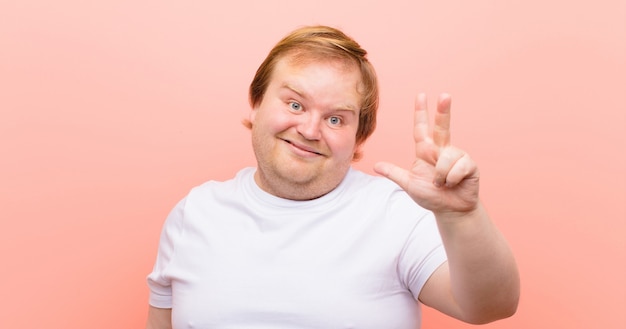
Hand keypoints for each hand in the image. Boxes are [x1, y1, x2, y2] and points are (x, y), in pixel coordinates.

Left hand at [374, 93, 479, 214]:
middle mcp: (441, 150)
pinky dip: (452, 179)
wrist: (450, 211)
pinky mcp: (469, 165)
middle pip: (442, 127)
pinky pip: (458, 167)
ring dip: (441, 175)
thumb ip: (394, 174)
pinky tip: (454, 184)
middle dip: (444, 111)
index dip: (420, 112)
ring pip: (447, 157)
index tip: (420, 95)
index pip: (421, 129)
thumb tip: (376, 166)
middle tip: (445, 95)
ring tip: (443, 184)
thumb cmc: (431, 196)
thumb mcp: (409, 184)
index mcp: (426, 152)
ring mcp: (457, 156)